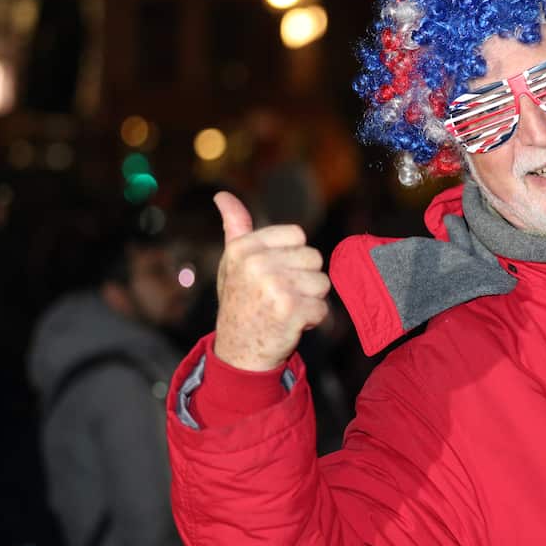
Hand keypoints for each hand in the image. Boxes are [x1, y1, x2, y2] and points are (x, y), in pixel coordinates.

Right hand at [211, 192, 330, 371]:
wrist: (239, 351)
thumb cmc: (240, 301)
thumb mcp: (233, 262)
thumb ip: (235, 227)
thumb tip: (222, 195)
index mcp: (244, 248)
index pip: (298, 234)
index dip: (293, 256)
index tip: (275, 273)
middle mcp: (257, 264)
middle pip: (313, 258)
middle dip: (304, 279)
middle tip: (280, 296)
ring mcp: (274, 287)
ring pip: (322, 283)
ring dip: (310, 300)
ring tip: (285, 309)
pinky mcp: (291, 311)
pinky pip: (323, 308)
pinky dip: (313, 320)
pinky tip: (291, 324)